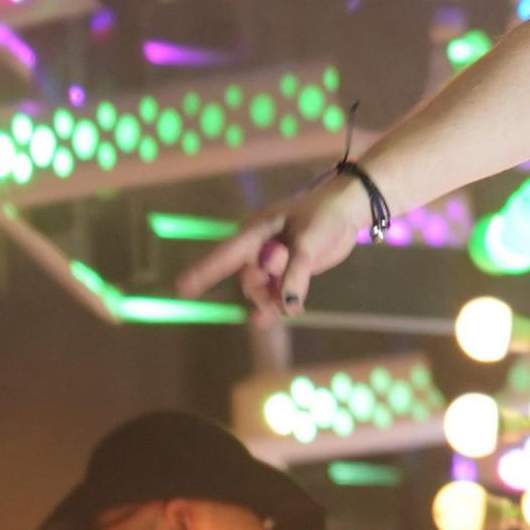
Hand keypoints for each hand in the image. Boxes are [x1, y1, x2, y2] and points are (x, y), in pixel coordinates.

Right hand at [176, 171, 375, 315]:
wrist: (348, 211)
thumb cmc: (325, 215)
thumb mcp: (310, 242)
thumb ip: (296, 272)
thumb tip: (287, 306)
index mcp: (256, 231)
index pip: (225, 255)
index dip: (204, 272)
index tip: (181, 289)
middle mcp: (259, 248)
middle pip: (249, 280)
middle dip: (263, 292)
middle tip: (289, 288)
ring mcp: (273, 261)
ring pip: (262, 290)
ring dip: (273, 301)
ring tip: (293, 307)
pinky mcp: (288, 271)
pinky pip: (276, 294)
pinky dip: (278, 306)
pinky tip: (274, 319)